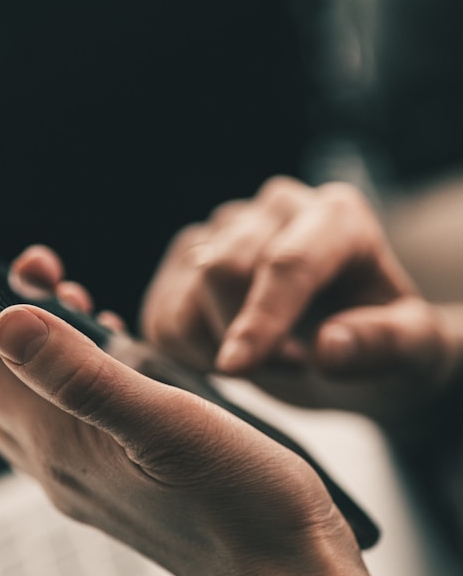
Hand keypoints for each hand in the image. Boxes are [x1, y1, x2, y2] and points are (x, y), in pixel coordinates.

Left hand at [0, 275, 360, 575]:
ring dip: (37, 354)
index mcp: (63, 449)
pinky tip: (117, 364)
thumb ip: (83, 375)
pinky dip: (74, 384)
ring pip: (33, 410)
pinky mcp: (125, 493)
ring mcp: (93, 488)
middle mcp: (64, 473)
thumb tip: (6, 321)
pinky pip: (73, 429)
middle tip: (39, 276)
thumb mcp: (168, 422)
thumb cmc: (244, 504)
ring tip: (76, 305)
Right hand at [139, 177, 460, 421]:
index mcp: (338, 218)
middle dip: (240, 337)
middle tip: (287, 366)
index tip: (236, 368)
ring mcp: (227, 226)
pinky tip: (226, 352)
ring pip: (183, 291)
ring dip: (212, 347)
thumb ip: (384, 344)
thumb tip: (329, 346)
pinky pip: (160, 312)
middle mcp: (278, 207)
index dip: (259, 319)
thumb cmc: (384, 339)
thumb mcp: (414, 350)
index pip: (286, 263)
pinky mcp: (188, 254)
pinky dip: (183, 349)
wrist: (349, 340)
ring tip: (264, 359)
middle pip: (222, 270)